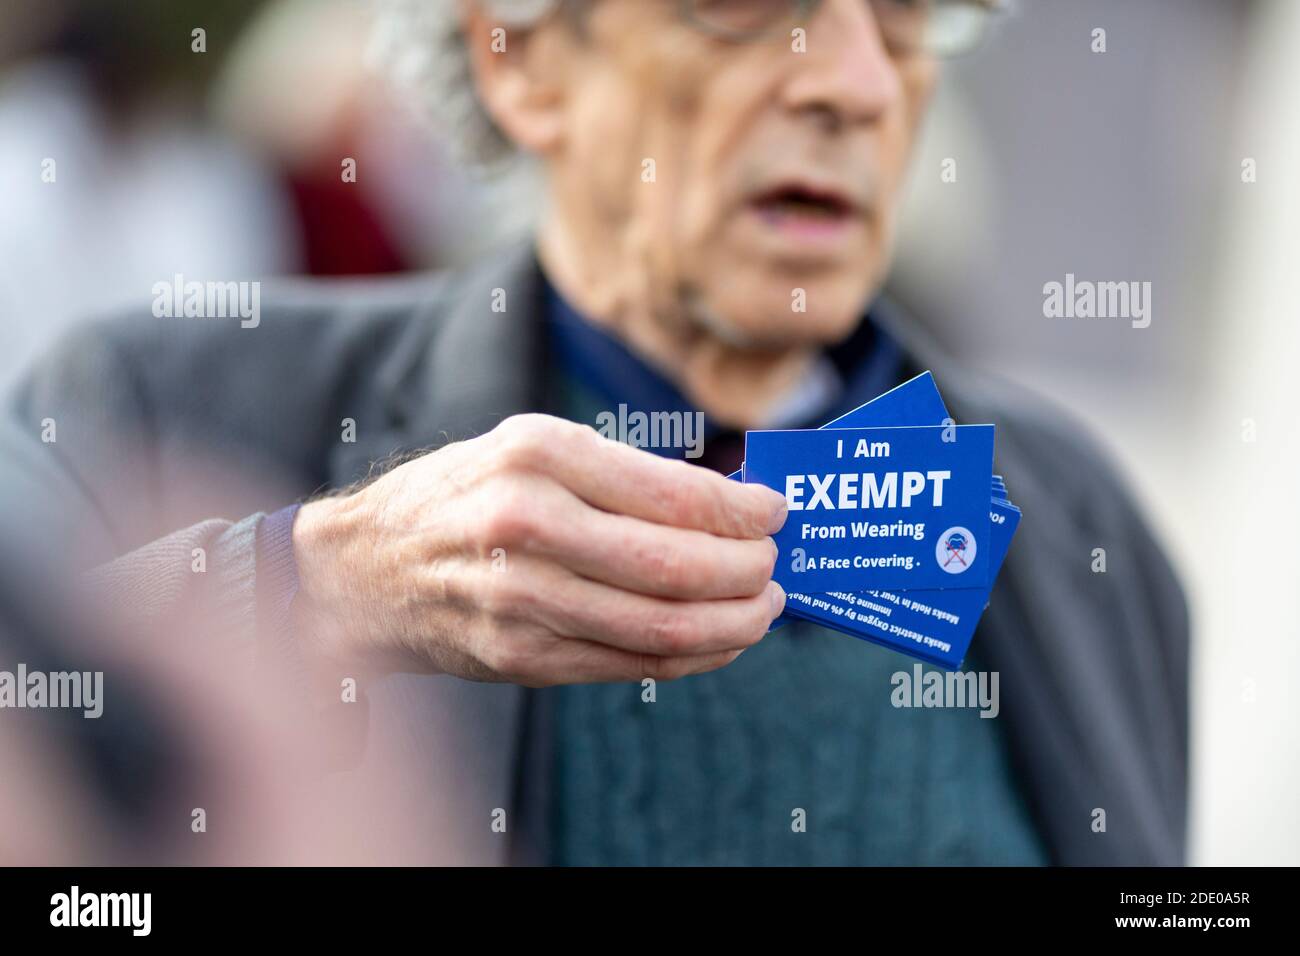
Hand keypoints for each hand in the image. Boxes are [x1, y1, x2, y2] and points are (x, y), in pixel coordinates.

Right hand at [292, 414, 787, 686]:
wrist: (364, 568)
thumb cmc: (461, 495)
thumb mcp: (529, 448)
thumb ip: (621, 474)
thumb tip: (728, 502)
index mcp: (538, 453)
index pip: (673, 492)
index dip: (742, 511)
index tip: (777, 513)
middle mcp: (527, 522)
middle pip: (675, 566)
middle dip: (748, 572)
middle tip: (775, 568)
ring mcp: (520, 597)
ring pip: (660, 626)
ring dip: (732, 624)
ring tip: (763, 609)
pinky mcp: (519, 655)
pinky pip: (629, 664)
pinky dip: (689, 657)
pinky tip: (717, 642)